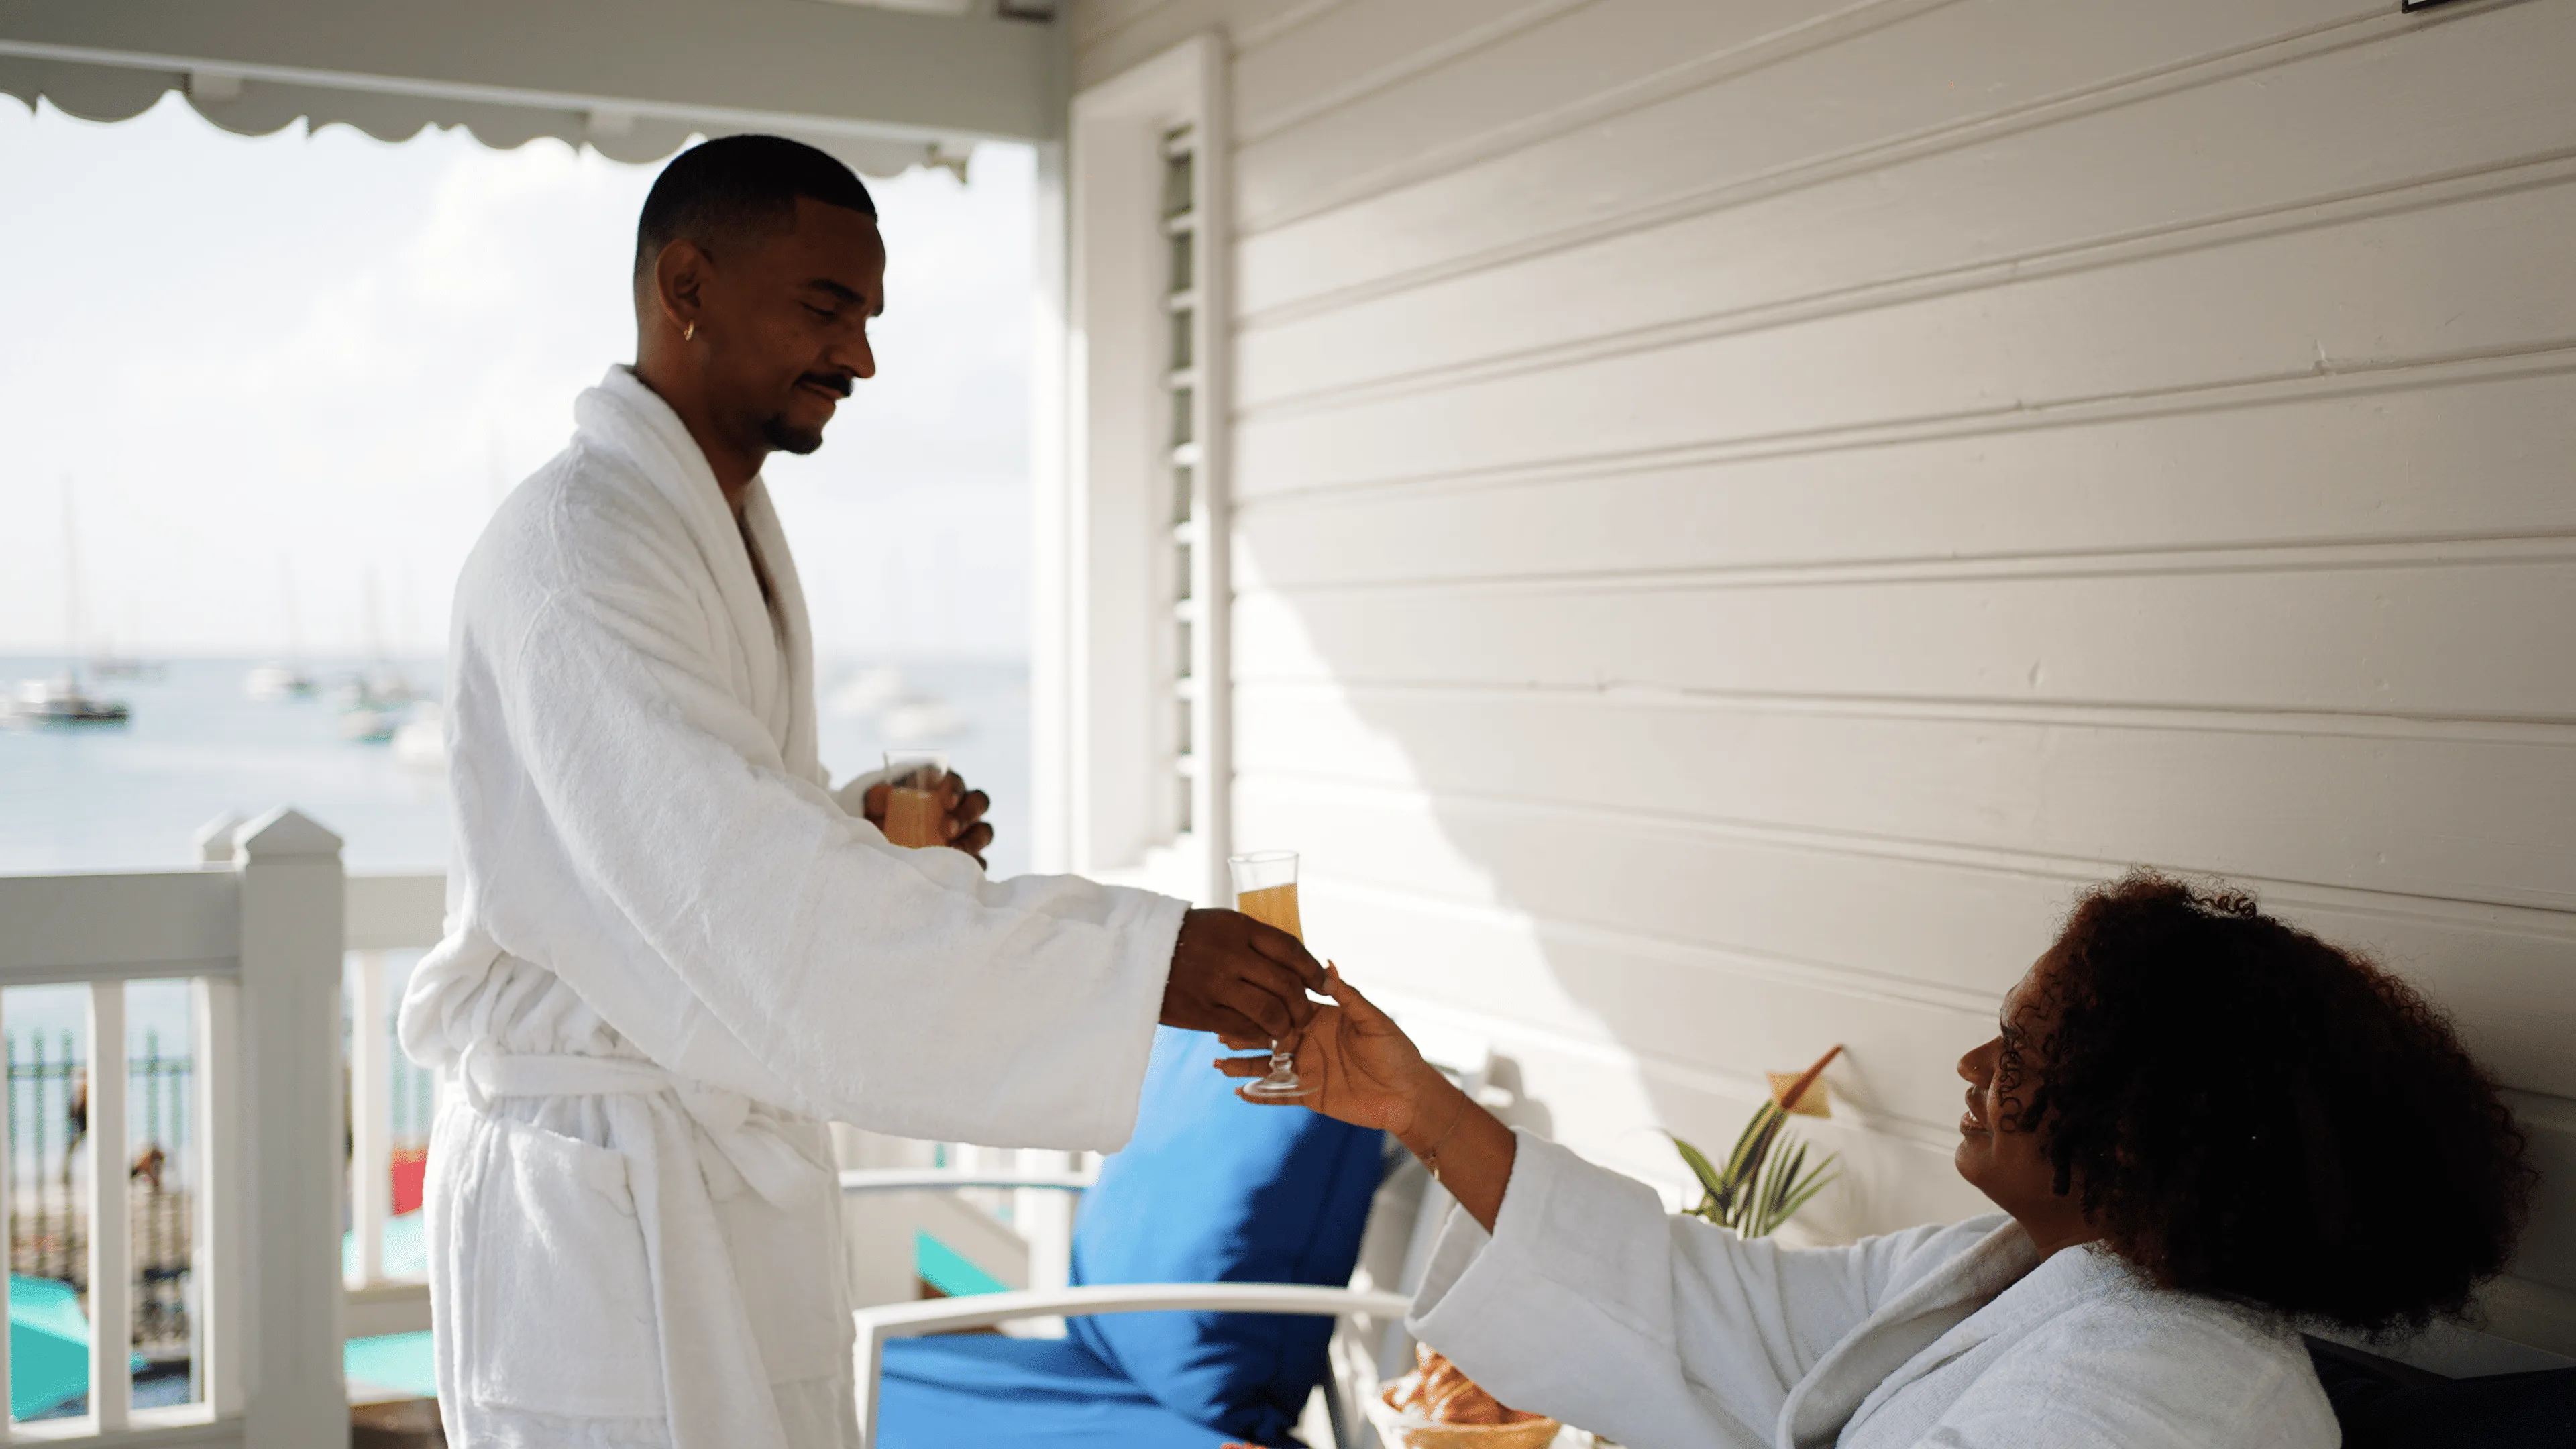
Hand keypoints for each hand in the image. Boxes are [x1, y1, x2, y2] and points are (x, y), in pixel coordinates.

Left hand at [863, 770, 992, 865]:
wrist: (884, 841)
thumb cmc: (885, 817)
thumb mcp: (877, 806)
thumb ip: (878, 797)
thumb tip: (884, 793)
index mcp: (941, 788)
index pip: (955, 782)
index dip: (955, 789)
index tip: (946, 801)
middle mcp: (961, 807)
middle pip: (978, 802)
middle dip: (967, 814)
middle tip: (948, 829)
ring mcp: (968, 832)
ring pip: (984, 831)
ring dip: (974, 840)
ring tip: (956, 850)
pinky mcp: (969, 857)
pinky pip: (981, 861)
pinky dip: (974, 864)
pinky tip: (960, 869)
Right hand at [1163, 909, 1327, 1051]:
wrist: (1135, 952)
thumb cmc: (1187, 939)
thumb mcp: (1221, 925)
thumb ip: (1255, 941)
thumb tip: (1295, 963)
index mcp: (1239, 928)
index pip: (1290, 949)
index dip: (1313, 970)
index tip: (1324, 984)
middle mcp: (1230, 954)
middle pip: (1285, 984)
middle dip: (1303, 1005)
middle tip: (1307, 1015)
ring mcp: (1215, 984)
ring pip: (1269, 1011)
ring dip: (1285, 1026)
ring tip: (1286, 1030)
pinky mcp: (1201, 1011)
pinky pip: (1243, 1029)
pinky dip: (1260, 1036)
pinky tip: (1263, 1036)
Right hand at [1217, 965, 1445, 1137]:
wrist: (1408, 1095)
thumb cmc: (1397, 1052)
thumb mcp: (1374, 1021)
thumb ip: (1348, 996)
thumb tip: (1327, 964)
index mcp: (1321, 1020)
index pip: (1285, 1009)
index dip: (1262, 1006)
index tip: (1239, 999)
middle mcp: (1309, 1043)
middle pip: (1269, 1036)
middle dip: (1244, 1034)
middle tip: (1217, 1031)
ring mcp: (1307, 1070)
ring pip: (1268, 1067)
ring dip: (1244, 1065)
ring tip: (1218, 1064)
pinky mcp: (1310, 1095)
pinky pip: (1279, 1095)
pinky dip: (1260, 1095)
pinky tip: (1239, 1093)